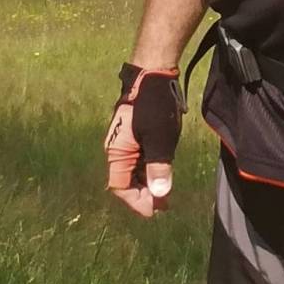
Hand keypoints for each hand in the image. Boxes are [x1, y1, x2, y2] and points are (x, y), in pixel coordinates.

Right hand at [105, 63, 183, 218]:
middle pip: (125, 180)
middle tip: (165, 204)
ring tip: (166, 191)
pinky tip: (163, 171)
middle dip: (144, 194)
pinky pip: (138, 157)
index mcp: (116, 151)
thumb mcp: (159, 139)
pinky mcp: (134, 132)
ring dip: (147, 182)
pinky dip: (149, 168)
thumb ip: (158, 168)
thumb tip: (159, 194)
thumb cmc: (154, 106)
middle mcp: (116, 147)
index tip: (155, 210)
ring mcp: (125, 139)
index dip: (136, 201)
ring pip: (133, 169)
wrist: (153, 73)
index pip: (119, 187)